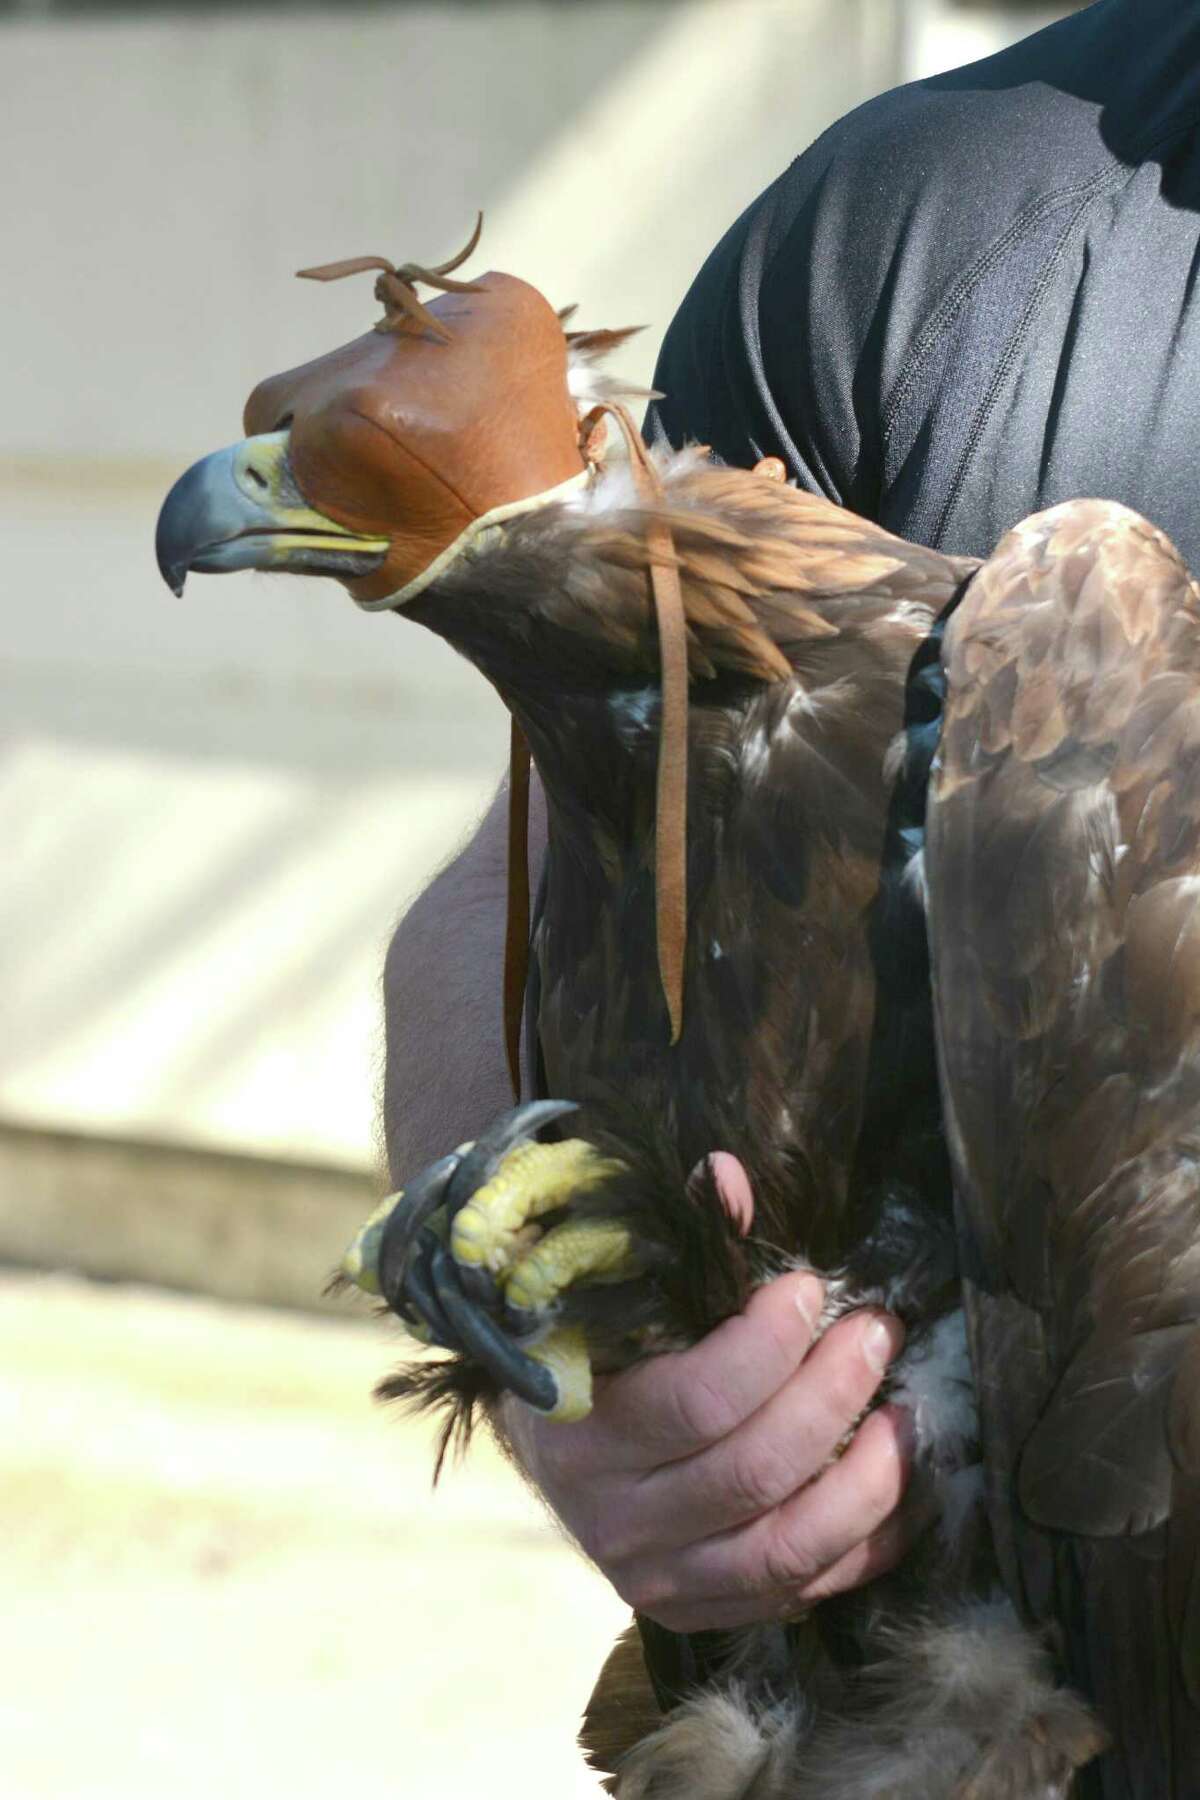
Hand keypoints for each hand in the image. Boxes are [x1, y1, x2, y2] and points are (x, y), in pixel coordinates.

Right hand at [500, 1157, 913, 1632]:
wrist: (549, 1458)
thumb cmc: (586, 1361)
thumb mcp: (606, 1302)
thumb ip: (671, 1244)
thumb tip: (729, 1176)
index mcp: (583, 1435)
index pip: (693, 1402)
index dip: (766, 1346)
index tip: (808, 1290)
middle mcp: (617, 1521)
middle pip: (751, 1471)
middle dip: (832, 1394)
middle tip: (877, 1331)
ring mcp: (662, 1579)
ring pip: (786, 1547)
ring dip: (867, 1479)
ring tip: (908, 1413)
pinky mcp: (704, 1611)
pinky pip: (802, 1593)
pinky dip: (867, 1544)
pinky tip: (904, 1489)